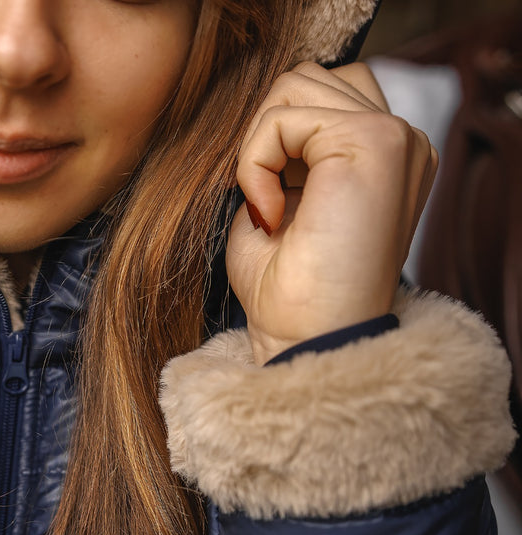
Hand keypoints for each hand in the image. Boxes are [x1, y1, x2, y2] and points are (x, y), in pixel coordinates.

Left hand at [226, 62, 437, 363]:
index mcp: (382, 156)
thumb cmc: (286, 288)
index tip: (268, 205)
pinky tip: (270, 213)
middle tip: (264, 201)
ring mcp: (393, 137)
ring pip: (294, 85)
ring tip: (267, 206)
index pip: (318, 93)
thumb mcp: (275, 203)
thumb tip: (253, 116)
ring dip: (258, 146)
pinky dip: (254, 162)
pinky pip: (281, 116)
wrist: (306, 338)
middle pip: (306, 78)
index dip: (273, 138)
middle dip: (264, 132)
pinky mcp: (372, 142)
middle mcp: (399, 141)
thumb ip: (277, 152)